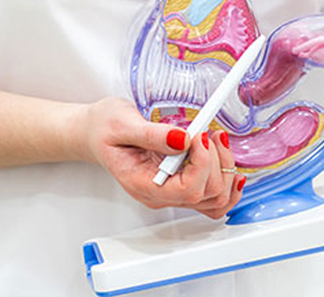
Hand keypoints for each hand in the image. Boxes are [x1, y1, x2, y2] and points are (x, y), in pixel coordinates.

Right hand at [75, 97, 245, 218]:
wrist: (96, 133)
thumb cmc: (103, 130)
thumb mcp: (121, 123)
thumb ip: (152, 134)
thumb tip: (182, 140)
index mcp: (143, 184)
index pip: (187, 190)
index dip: (203, 162)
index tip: (198, 135)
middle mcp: (160, 194)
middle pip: (207, 195)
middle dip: (217, 161)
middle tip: (206, 132)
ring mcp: (172, 190)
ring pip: (216, 199)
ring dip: (225, 169)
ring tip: (215, 140)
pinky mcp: (181, 181)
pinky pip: (213, 196)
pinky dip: (227, 181)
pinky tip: (227, 162)